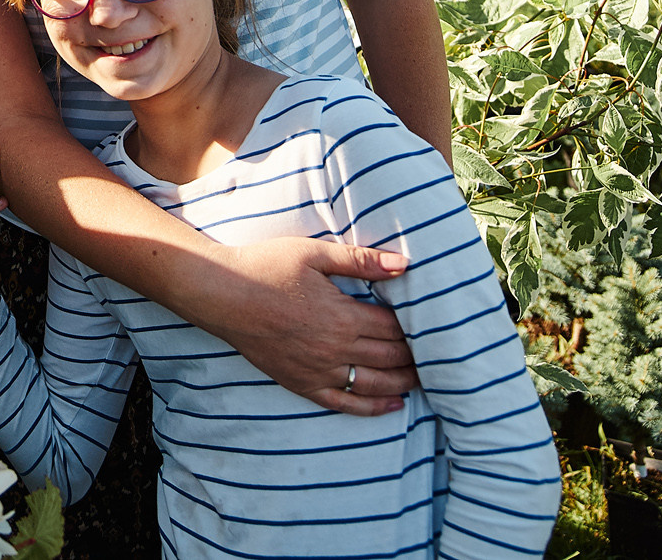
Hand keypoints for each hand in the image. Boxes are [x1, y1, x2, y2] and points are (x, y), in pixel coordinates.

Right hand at [204, 237, 417, 415]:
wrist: (223, 294)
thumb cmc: (267, 267)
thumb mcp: (314, 255)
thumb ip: (361, 261)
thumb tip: (404, 264)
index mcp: (341, 316)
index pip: (393, 329)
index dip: (416, 329)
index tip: (432, 327)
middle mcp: (334, 349)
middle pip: (388, 358)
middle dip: (415, 357)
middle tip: (438, 355)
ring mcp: (318, 370)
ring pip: (373, 384)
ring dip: (403, 383)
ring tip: (424, 379)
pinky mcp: (301, 383)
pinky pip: (344, 403)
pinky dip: (372, 407)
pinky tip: (392, 405)